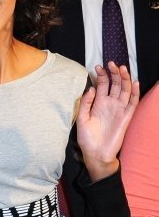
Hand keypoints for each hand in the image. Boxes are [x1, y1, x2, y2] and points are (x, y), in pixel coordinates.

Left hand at [76, 62, 139, 180]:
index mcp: (98, 103)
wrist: (96, 153)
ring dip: (124, 79)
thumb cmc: (87, 138)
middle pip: (115, 85)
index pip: (102, 85)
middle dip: (114, 73)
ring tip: (122, 68)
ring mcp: (119, 110)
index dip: (101, 75)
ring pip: (124, 90)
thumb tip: (91, 88)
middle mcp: (110, 104)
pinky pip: (132, 103)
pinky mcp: (126, 117)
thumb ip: (85, 103)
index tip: (98, 66)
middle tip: (111, 63)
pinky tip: (134, 83)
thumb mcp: (81, 118)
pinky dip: (134, 92)